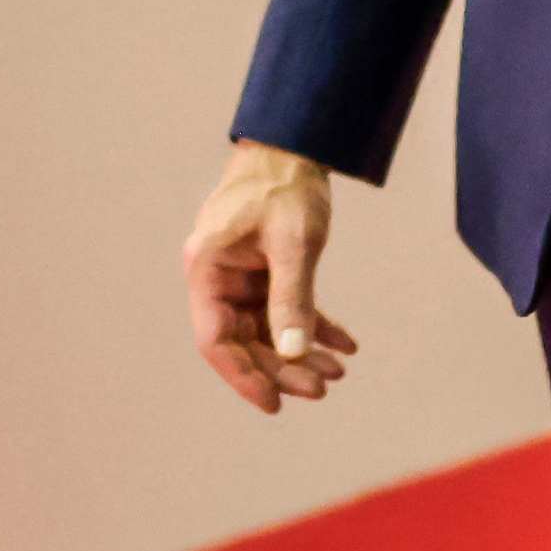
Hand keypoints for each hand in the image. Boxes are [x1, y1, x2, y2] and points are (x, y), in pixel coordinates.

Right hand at [183, 139, 359, 413]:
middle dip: (283, 368)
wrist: (295, 146)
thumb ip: (292, 298)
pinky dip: (313, 327)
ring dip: (300, 353)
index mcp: (207, 269)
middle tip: (323, 387)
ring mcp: (240, 277)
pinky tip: (344, 344)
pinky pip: (286, 310)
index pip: (216, 339)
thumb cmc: (285, 185)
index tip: (274, 403)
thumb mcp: (293, 243)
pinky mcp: (264, 271)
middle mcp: (217, 278)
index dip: (243, 376)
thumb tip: (294, 353)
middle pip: (244, 341)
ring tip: (337, 371)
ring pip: (267, 331)